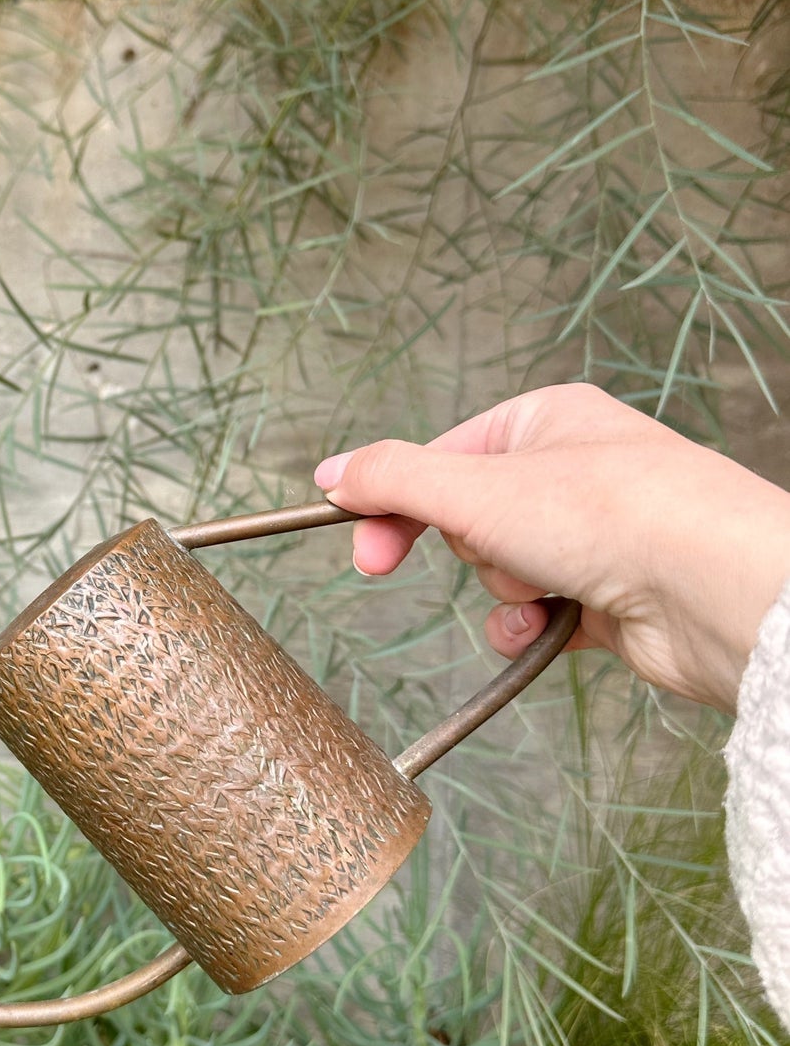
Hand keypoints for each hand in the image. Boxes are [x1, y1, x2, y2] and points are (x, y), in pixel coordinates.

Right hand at [312, 384, 789, 712]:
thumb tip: (333, 472)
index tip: (364, 549)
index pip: (440, 458)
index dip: (396, 503)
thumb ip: (392, 478)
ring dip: (505, 589)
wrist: (712, 589)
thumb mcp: (473, 486)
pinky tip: (552, 625)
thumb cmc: (611, 515)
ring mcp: (592, 533)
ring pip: (498, 569)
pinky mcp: (607, 592)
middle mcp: (571, 469)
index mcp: (543, 421)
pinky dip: (531, 624)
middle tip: (485, 557)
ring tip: (547, 585)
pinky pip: (535, 612)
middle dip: (472, 548)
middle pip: (467, 517)